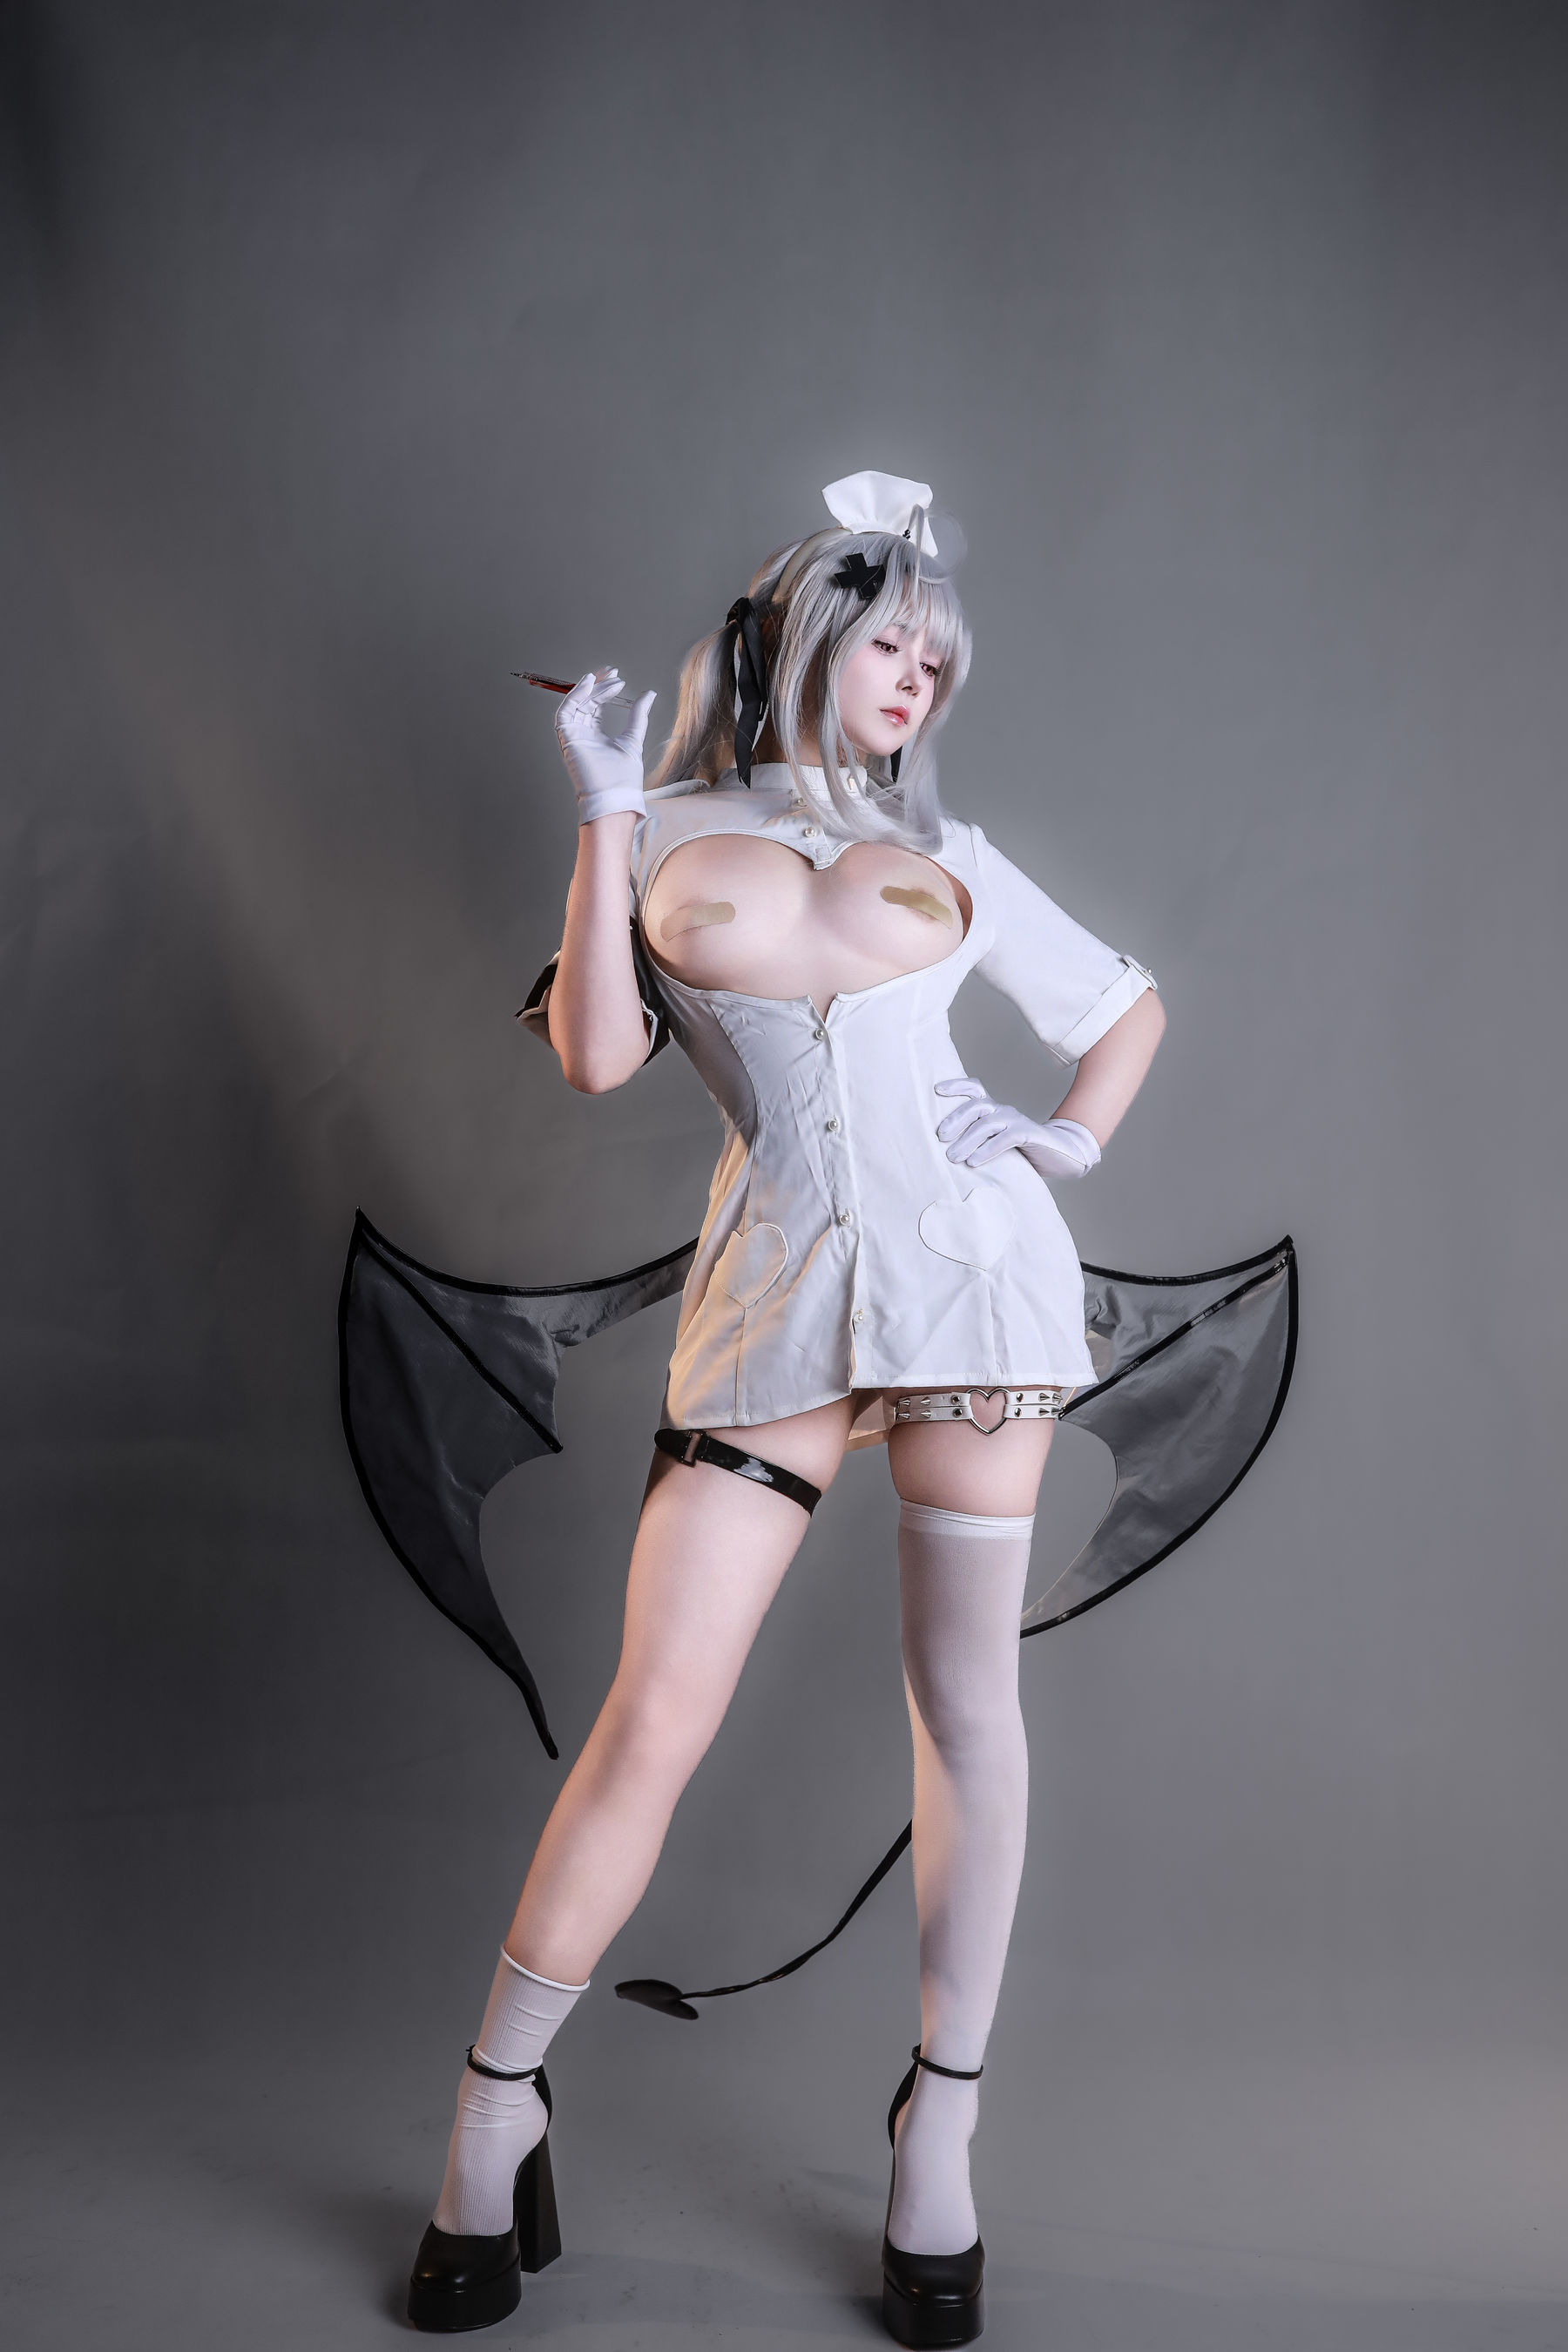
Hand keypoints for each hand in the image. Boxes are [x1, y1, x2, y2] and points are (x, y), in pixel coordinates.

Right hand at [555, 667, 656, 824]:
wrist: (615, 797)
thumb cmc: (623, 778)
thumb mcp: (633, 738)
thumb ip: (638, 716)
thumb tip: (649, 694)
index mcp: (596, 738)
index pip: (596, 707)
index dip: (604, 690)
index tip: (617, 677)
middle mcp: (582, 737)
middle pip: (585, 703)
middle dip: (597, 685)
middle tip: (612, 672)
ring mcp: (573, 738)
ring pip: (576, 705)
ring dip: (590, 689)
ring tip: (607, 678)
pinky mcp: (567, 739)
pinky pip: (565, 712)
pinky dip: (575, 696)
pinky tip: (590, 683)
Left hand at [933, 1078, 1100, 1180]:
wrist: (1063, 1155)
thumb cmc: (1024, 1151)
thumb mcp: (996, 1144)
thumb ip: (977, 1143)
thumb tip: (945, 1154)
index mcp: (994, 1110)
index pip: (974, 1089)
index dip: (956, 1086)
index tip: (937, 1090)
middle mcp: (1003, 1111)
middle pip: (976, 1106)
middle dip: (955, 1119)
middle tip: (940, 1136)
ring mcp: (1016, 1121)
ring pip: (987, 1123)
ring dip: (967, 1140)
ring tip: (953, 1157)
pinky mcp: (1028, 1134)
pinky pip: (1004, 1138)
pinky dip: (987, 1150)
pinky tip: (974, 1162)